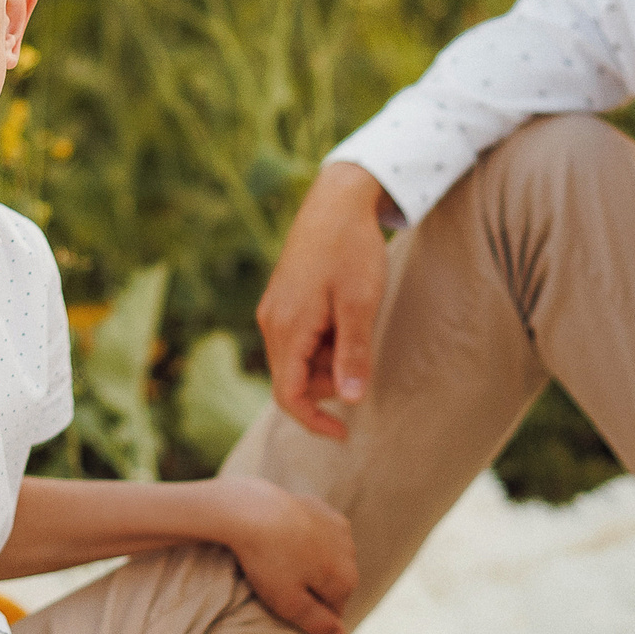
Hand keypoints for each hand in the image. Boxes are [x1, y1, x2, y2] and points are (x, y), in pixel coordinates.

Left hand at [209, 474, 356, 633]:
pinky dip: (307, 541)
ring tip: (282, 569)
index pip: (334, 612)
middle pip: (334, 584)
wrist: (251, 510)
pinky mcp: (320, 507)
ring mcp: (337, 526)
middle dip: (314, 592)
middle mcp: (350, 552)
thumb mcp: (290, 602)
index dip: (312, 622)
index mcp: (346, 579)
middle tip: (281, 596)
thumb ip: (318, 623)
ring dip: (312, 566)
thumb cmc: (268, 560)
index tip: (288, 624)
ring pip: (328, 557)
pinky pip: (319, 533)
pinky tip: (285, 543)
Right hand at [257, 162, 392, 438]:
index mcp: (287, 327)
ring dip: (326, 362)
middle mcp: (271, 322)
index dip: (314, 420)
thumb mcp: (360, 305)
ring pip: (296, 360)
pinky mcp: (283, 300)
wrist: (337, 201)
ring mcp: (274, 310)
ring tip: (356, 330)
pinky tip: (345, 320)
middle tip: (362, 360)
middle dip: (326, 384)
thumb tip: (351, 400)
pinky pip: (298, 339)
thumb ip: (353, 354)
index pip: (288, 395)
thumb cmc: (351, 250)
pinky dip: (322, 344)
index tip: (343, 433)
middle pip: (292, 379)